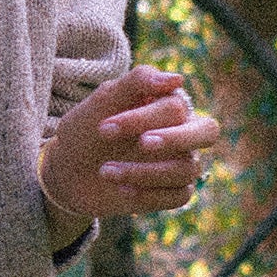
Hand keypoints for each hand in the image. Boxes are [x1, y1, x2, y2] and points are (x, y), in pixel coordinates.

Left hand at [39, 65, 219, 221]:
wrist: (68, 168)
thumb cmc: (88, 126)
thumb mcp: (105, 99)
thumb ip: (138, 81)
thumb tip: (178, 80)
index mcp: (170, 103)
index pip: (175, 107)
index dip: (141, 118)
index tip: (104, 128)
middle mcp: (182, 132)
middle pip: (208, 132)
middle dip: (175, 139)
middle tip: (142, 144)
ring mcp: (179, 163)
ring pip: (186, 169)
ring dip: (144, 171)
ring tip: (105, 171)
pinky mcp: (171, 192)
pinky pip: (179, 196)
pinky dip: (149, 193)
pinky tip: (120, 189)